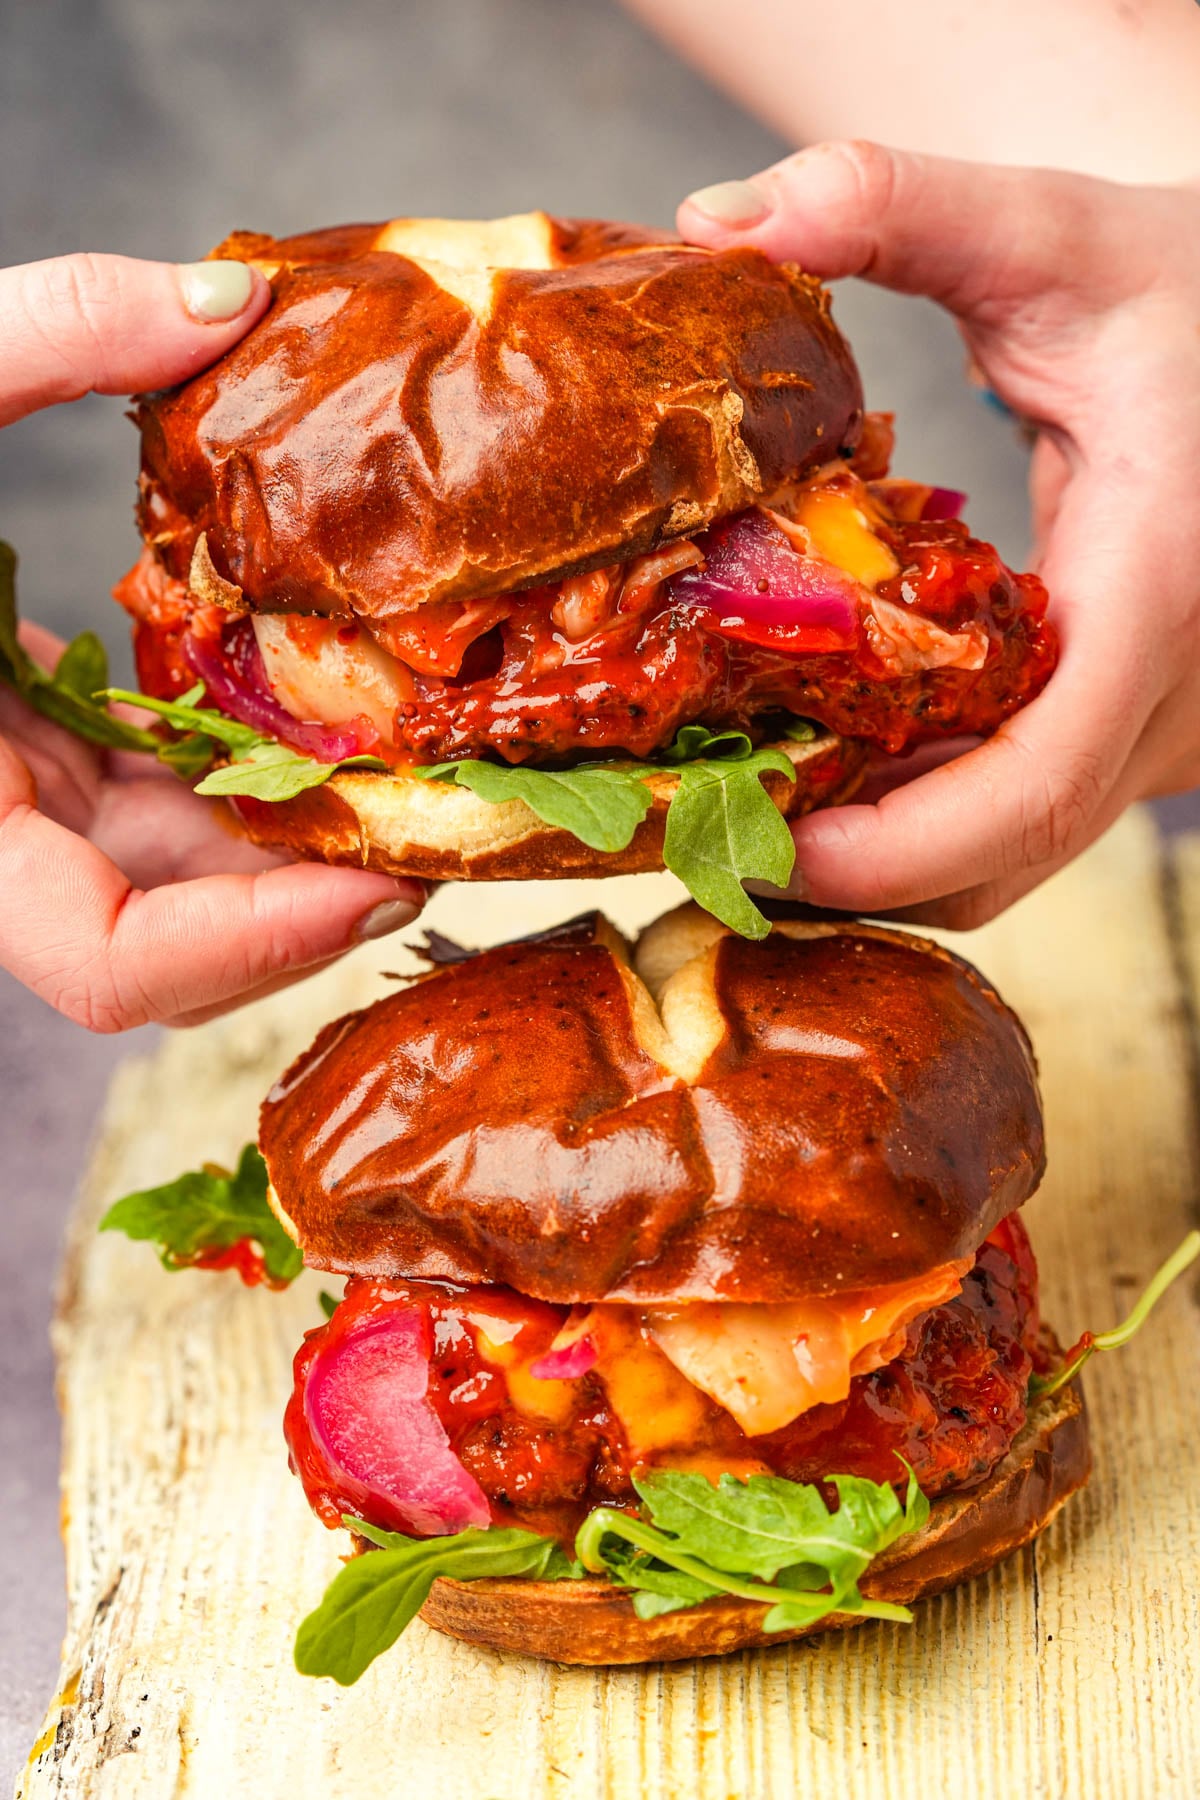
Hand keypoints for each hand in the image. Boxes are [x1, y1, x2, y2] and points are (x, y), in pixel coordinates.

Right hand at [0, 253, 425, 1029]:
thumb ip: (42, 331)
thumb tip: (229, 300)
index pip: (109, 967)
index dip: (252, 950)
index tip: (377, 884)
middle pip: (179, 941)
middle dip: (314, 901)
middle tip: (450, 819)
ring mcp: (10, 809)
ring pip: (175, 879)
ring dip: (293, 840)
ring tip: (411, 764)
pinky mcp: (28, 759)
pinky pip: (151, 802)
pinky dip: (237, 775)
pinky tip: (314, 711)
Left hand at [679, 144, 1199, 925]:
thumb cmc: (1190, 293)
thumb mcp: (1058, 236)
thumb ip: (897, 206)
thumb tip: (724, 219)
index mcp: (1164, 591)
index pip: (1038, 783)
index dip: (898, 845)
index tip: (773, 847)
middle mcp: (1178, 694)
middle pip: (1003, 852)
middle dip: (853, 866)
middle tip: (711, 825)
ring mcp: (1164, 729)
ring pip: (1008, 850)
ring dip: (877, 847)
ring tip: (749, 787)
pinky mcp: (1136, 732)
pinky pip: (1019, 812)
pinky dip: (921, 808)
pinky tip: (832, 753)